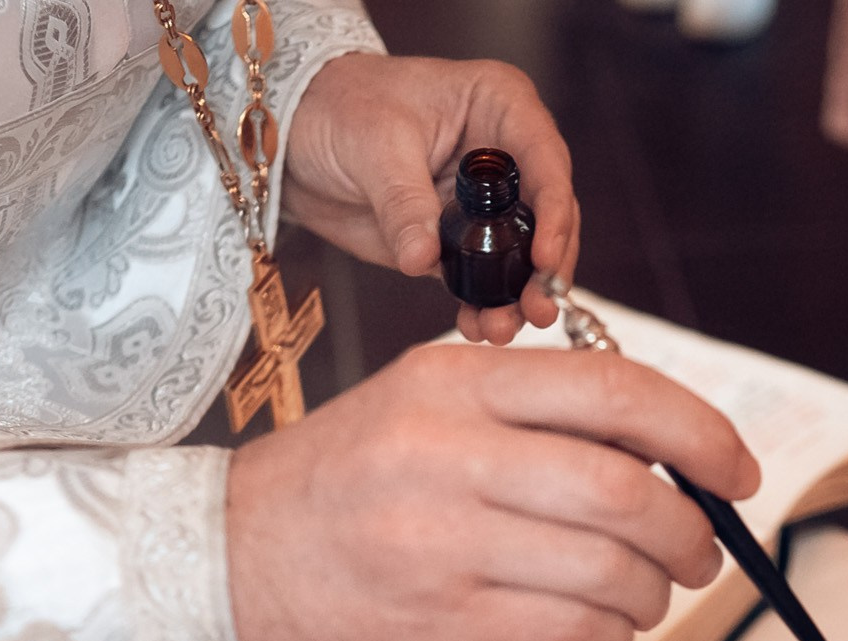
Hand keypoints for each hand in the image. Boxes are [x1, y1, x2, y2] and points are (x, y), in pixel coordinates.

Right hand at [225, 342, 761, 640]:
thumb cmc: (335, 492)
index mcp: (453, 384)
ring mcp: (443, 542)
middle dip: (688, 532)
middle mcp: (450, 453)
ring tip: (644, 598)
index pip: (615, 393)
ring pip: (609, 570)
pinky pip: (572, 634)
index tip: (736, 473)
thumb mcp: (418, 411)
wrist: (219, 569)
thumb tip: (660, 450)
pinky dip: (610, 640)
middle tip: (699, 553)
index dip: (701, 434)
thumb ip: (526, 416)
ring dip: (652, 595)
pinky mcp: (439, 623)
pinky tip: (597, 634)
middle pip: (627, 491)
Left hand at [282, 54, 575, 343]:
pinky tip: (477, 326)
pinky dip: (481, 306)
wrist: (293, 137)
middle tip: (537, 307)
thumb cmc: (339, 106)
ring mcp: (480, 203)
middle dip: (544, 267)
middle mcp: (501, 157)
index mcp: (499, 108)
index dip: (554, 212)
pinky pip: (478, 280)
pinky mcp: (453, 241)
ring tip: (502, 328)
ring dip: (516, 296)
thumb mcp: (374, 144)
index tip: (545, 257)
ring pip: (518, 256)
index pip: (545, 162)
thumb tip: (425, 256)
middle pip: (545, 217)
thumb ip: (405, 203)